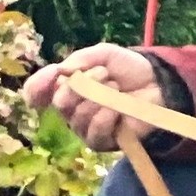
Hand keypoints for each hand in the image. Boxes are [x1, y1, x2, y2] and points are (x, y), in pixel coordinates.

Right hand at [24, 42, 166, 149]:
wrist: (159, 83)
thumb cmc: (129, 70)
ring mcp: (84, 127)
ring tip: (117, 87)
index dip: (38, 85)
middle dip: (80, 86)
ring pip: (76, 116)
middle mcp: (70, 108)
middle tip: (104, 74)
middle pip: (59, 102)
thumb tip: (61, 71)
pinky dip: (105, 117)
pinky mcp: (101, 141)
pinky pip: (93, 132)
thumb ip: (82, 58)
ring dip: (99, 98)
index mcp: (66, 87)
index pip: (37, 91)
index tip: (54, 74)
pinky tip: (117, 109)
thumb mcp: (105, 54)